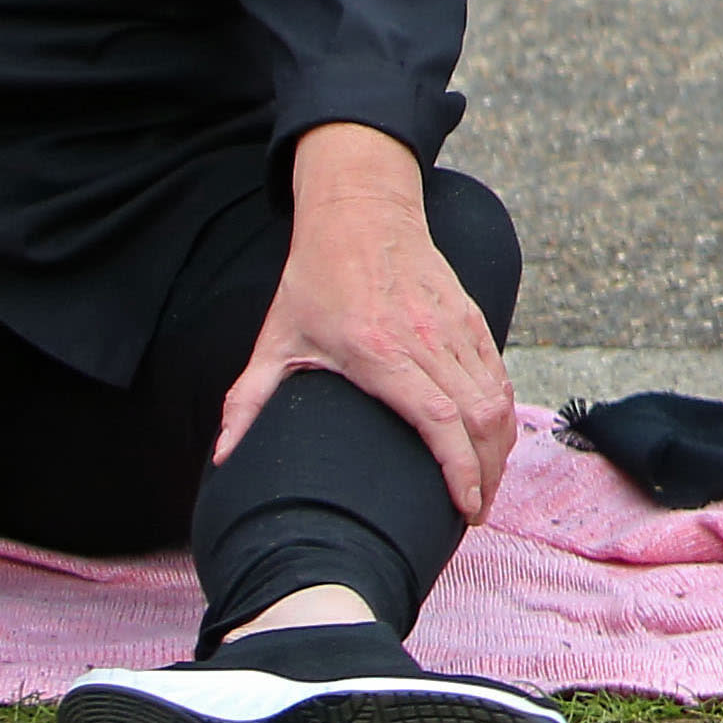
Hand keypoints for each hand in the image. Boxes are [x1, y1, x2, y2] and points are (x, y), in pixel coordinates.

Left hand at [219, 126, 513, 522]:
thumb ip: (247, 401)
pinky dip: (502, 410)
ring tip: (488, 484)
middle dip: (489, 470)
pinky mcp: (470, 314)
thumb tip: (221, 459)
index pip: (436, 419)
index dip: (459, 467)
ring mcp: (453, 324)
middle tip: (476, 512)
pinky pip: (497, 371)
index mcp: (378, 351)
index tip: (465, 505)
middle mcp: (425, 338)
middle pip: (480, 415)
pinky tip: (493, 437)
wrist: (360, 211)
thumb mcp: (274, 339)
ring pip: (497, 394)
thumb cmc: (314, 278)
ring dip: (501, 444)